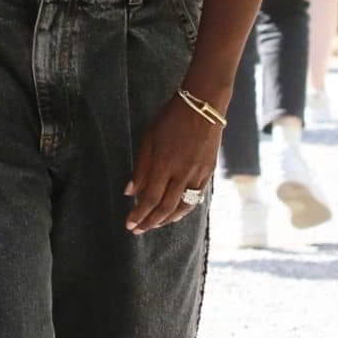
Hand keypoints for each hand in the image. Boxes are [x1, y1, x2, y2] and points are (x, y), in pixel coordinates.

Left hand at [125, 94, 222, 231]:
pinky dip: (184, 209)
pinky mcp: (208, 173)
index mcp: (164, 163)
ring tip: (154, 225)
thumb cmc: (170, 119)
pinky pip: (195, 198)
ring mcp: (198, 174)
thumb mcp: (148, 138)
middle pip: (165, 207)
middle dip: (150, 222)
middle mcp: (182, 173)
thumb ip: (140, 167)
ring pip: (183, 207)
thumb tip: (129, 192)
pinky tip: (175, 213)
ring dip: (167, 220)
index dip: (139, 214)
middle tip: (138, 231)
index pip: (149, 198)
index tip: (129, 224)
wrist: (203, 107)